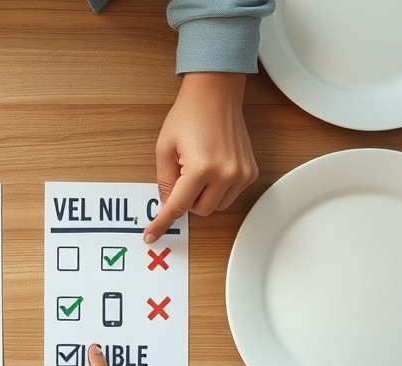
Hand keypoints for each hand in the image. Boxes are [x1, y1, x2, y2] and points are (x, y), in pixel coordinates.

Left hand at [144, 72, 257, 243]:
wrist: (216, 94)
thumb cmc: (188, 116)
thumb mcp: (164, 149)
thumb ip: (164, 182)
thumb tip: (166, 206)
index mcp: (200, 168)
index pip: (177, 206)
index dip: (161, 222)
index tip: (150, 235)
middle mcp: (225, 174)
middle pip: (198, 210)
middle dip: (186, 199)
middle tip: (181, 174)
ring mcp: (241, 174)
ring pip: (215, 207)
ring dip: (202, 196)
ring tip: (197, 168)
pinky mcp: (250, 172)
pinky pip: (230, 196)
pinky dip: (217, 189)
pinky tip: (212, 167)